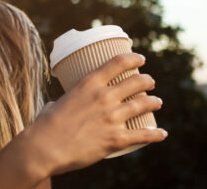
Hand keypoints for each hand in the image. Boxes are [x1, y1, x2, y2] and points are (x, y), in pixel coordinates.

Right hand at [25, 52, 166, 176]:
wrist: (45, 148)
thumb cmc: (45, 126)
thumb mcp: (56, 103)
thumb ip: (65, 101)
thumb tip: (60, 105)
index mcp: (88, 84)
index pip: (118, 62)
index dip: (133, 58)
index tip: (140, 59)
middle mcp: (103, 97)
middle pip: (136, 82)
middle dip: (147, 81)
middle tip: (150, 82)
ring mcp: (112, 117)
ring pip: (143, 104)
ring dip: (154, 101)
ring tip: (157, 102)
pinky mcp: (116, 138)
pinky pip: (143, 135)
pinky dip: (156, 134)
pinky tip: (162, 133)